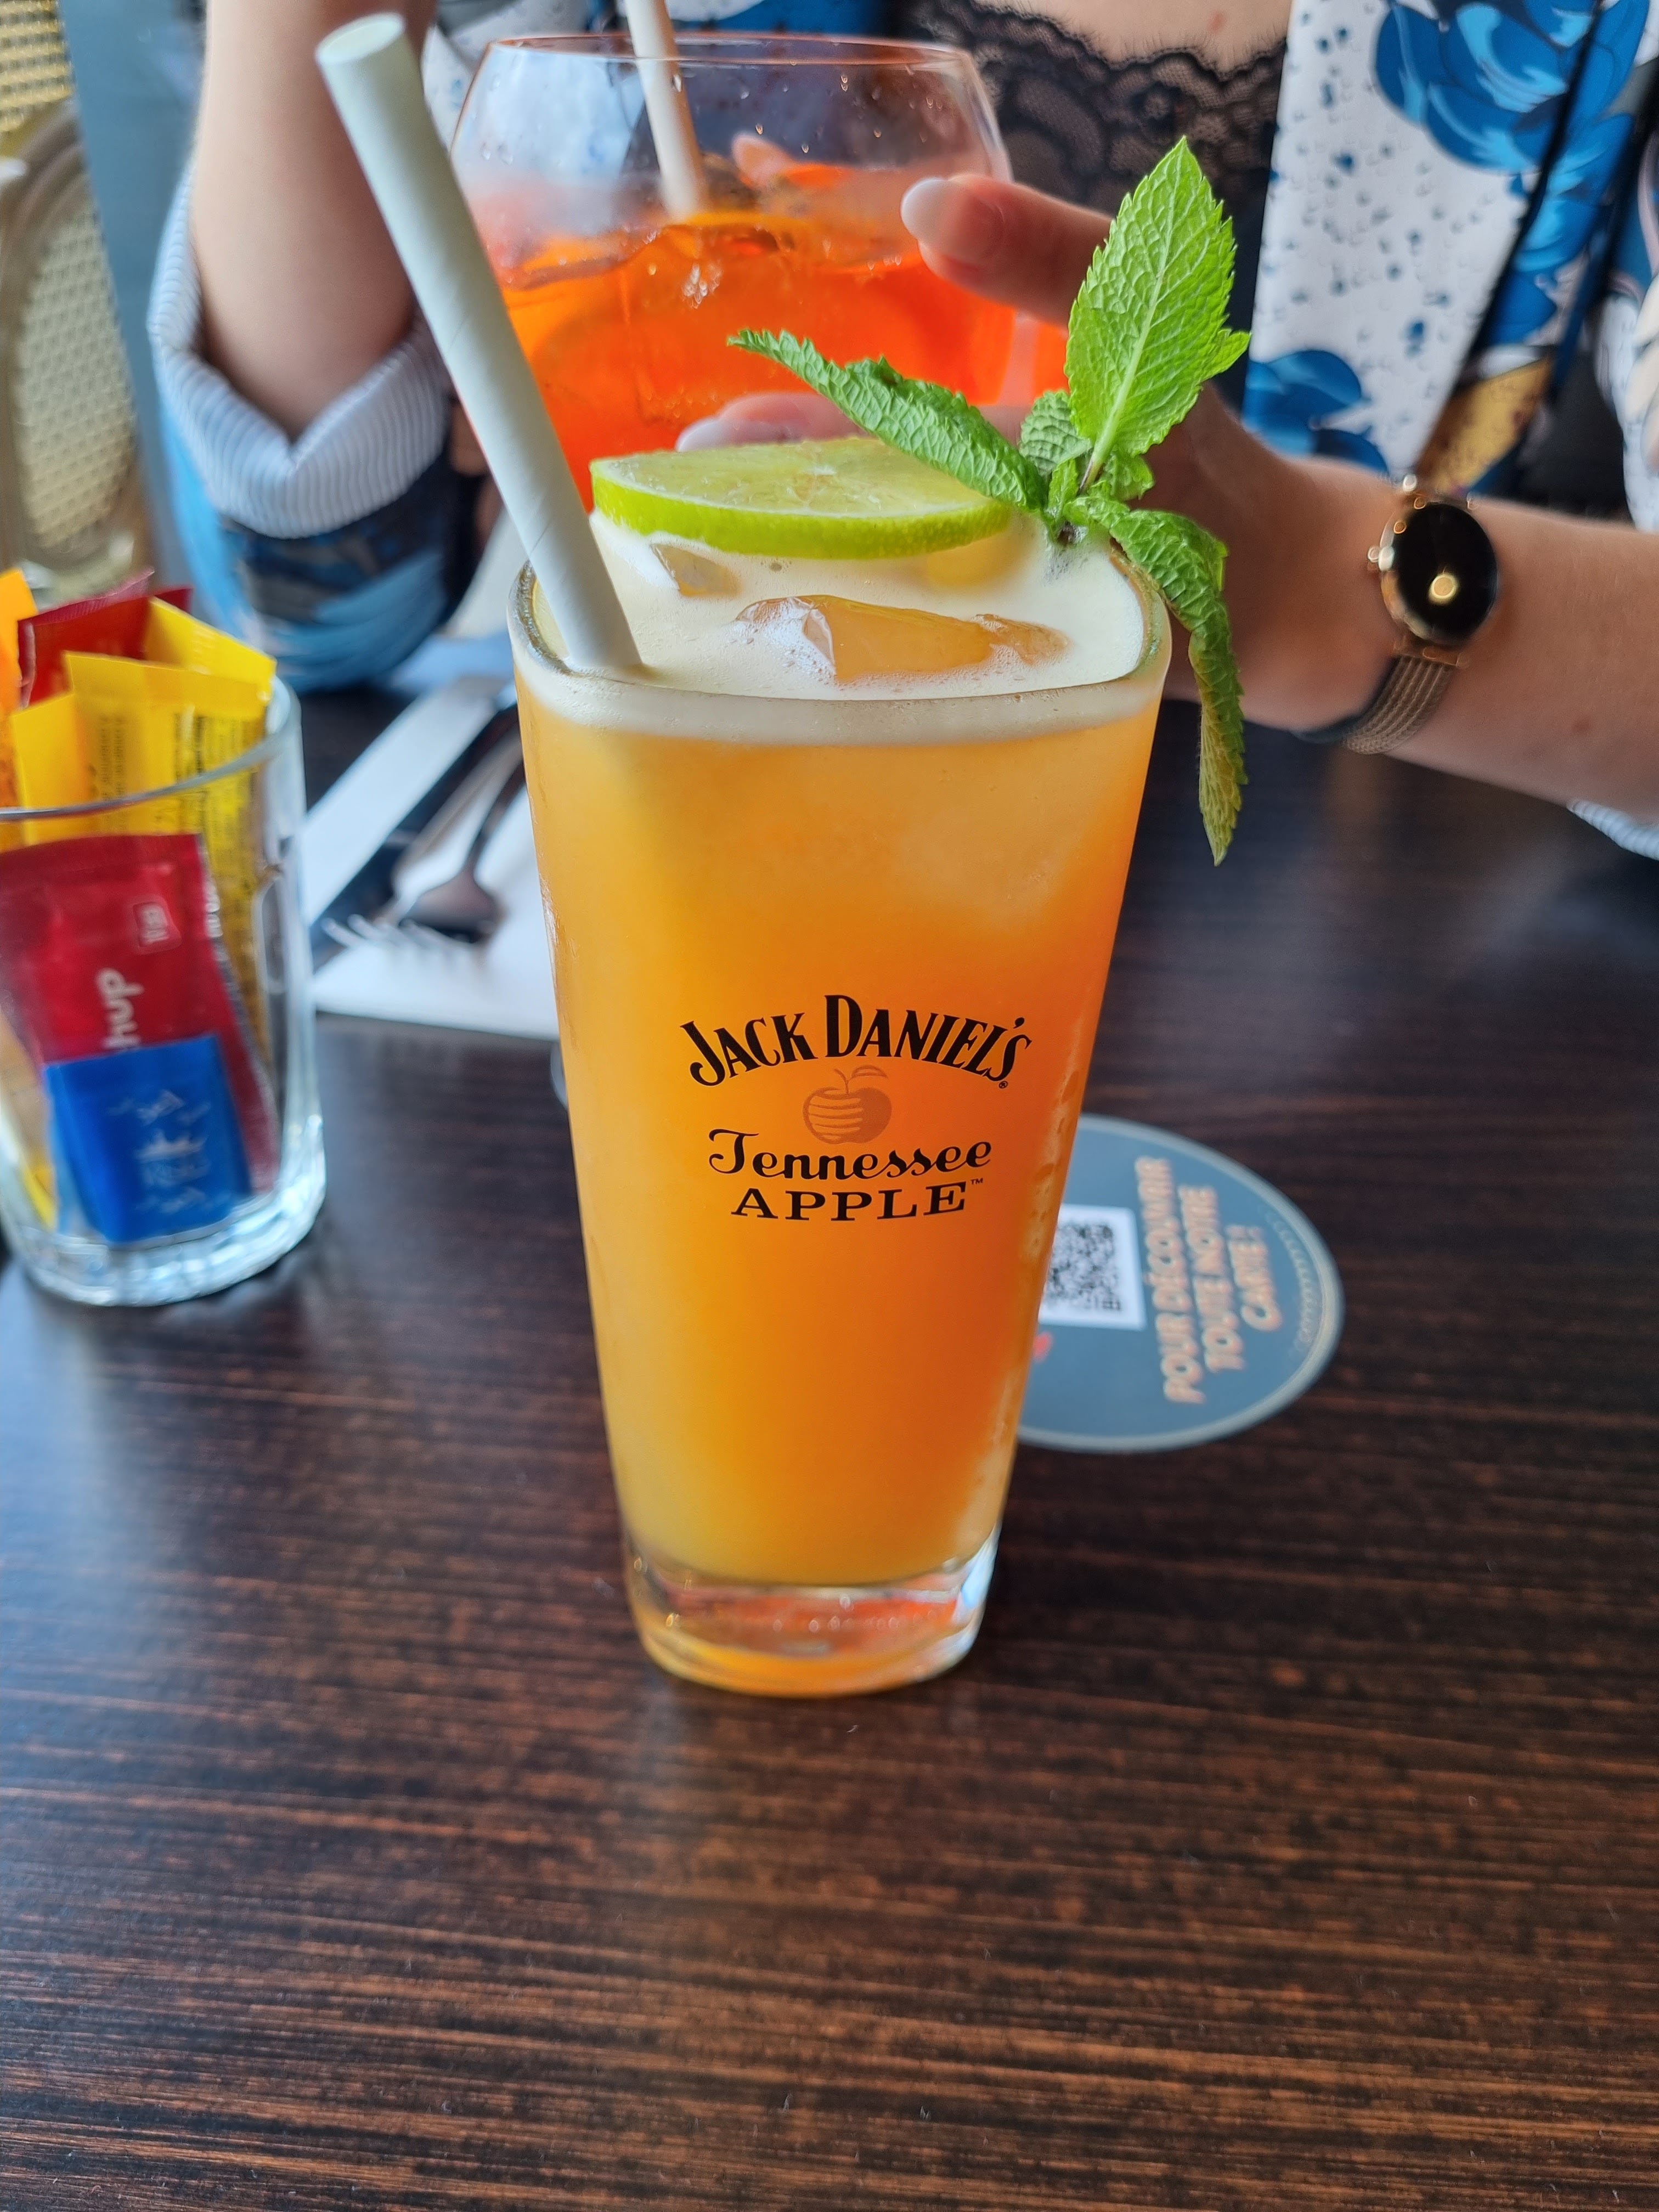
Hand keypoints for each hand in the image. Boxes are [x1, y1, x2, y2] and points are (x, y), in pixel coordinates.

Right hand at [681, 174, 1395, 730]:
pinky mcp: (1021, 680)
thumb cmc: (1219, 472)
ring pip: (878, 597)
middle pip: (851, 517)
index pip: (858, 432)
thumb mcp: (1137, 334)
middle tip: (678, 536)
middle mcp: (972, 528)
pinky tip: (828, 684)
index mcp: (979, 449)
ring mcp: (992, 605)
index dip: (781, 434)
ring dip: (807, 597)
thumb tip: (934, 207)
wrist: (1305, 609)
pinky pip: (935, 674)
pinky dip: (882, 673)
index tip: (701, 447)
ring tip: (724, 609)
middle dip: (765, 519)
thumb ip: (1054, 260)